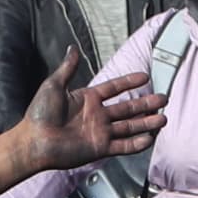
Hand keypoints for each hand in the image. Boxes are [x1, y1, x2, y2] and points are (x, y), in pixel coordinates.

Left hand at [13, 53, 166, 172]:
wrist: (34, 141)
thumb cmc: (39, 114)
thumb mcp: (54, 85)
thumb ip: (68, 68)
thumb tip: (73, 48)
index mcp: (87, 99)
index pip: (114, 88)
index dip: (129, 82)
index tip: (145, 77)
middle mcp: (96, 115)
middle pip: (127, 108)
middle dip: (146, 104)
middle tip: (163, 98)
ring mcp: (99, 132)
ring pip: (129, 127)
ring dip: (146, 123)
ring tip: (163, 118)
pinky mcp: (99, 148)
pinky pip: (122, 146)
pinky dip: (136, 144)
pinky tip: (149, 138)